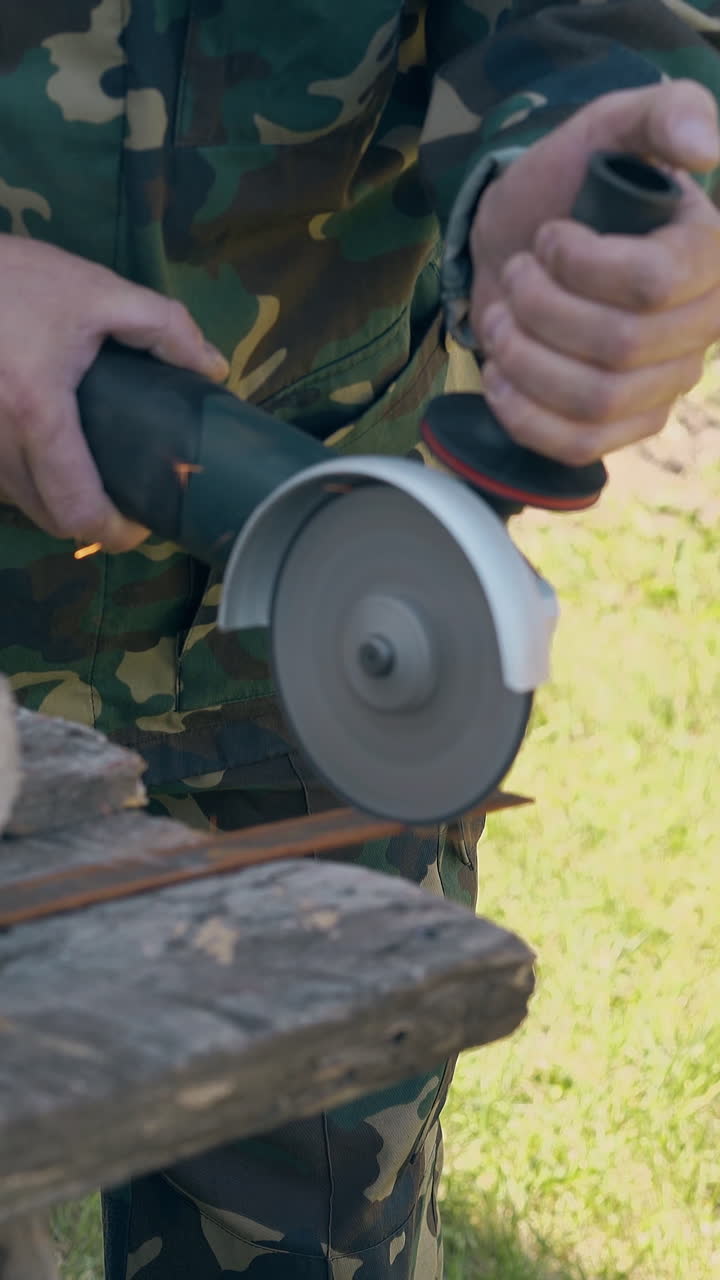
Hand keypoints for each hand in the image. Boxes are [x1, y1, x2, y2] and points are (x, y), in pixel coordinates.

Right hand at [0, 236, 228, 550]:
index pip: (76, 508)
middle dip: (93, 523)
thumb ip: (166, 327)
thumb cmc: (17, 278)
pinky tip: (54, 455)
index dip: (115, 532)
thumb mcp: (99, 290)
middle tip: (128, 500)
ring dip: (59, 503)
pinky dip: (31, 482)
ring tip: (96, 475)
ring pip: (23, 504)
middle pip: (51, 520)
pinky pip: (2, 482)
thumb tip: (214, 369)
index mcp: (37, 412)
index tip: (144, 523)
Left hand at [469, 80, 719, 465]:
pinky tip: (500, 376)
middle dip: (540, 308)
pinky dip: (524, 415)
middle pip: (618, 346)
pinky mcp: (622, 426)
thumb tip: (704, 144)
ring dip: (525, 360)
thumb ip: (661, 114)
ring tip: (500, 321)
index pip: (654, 282)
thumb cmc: (570, 185)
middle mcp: (699, 328)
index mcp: (706, 257)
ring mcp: (663, 385)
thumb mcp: (608, 128)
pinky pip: (580, 444)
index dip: (582, 265)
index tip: (550, 239)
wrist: (525, 242)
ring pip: (594, 400)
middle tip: (515, 275)